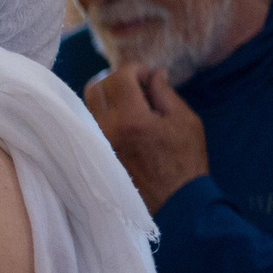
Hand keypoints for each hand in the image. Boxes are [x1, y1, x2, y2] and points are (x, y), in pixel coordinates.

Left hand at [83, 63, 209, 212]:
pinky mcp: (95, 153)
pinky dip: (102, 113)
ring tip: (129, 103)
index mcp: (131, 119)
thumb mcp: (184, 121)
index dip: (134, 69)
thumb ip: (164, 92)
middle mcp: (107, 128)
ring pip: (87, 104)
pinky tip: (121, 120)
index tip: (147, 75)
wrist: (175, 203)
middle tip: (136, 86)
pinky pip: (89, 122)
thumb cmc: (185, 162)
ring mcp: (97, 143)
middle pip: (96, 86)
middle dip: (116, 78)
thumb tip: (153, 73)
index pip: (118, 76)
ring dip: (106, 95)